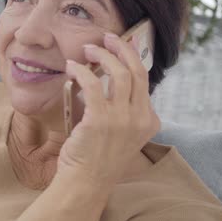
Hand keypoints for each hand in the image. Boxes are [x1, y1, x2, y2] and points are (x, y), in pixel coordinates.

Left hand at [57, 33, 160, 187]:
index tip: (119, 46)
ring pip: (118, 73)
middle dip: (122, 48)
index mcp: (149, 121)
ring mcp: (122, 120)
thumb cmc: (98, 158)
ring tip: (88, 48)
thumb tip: (111, 83)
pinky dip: (81, 71)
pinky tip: (72, 67)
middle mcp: (140, 119)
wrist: (86, 183)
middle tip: (107, 37)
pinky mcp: (100, 120)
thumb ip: (125, 113)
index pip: (144, 81)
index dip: (131, 58)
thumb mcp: (123, 135)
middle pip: (136, 71)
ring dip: (102, 54)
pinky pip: (92, 84)